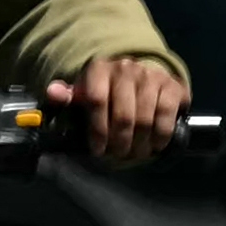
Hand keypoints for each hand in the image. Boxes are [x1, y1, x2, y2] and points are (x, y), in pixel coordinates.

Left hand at [57, 56, 187, 164]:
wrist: (140, 74)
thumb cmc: (106, 90)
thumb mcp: (83, 92)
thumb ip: (67, 97)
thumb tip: (53, 92)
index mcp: (99, 69)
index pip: (96, 101)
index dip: (97, 130)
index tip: (97, 150)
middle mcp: (126, 69)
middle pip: (123, 116)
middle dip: (119, 143)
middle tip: (117, 155)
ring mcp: (151, 76)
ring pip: (145, 119)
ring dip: (140, 144)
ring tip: (134, 154)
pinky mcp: (172, 85)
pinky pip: (166, 115)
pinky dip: (160, 135)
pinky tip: (154, 146)